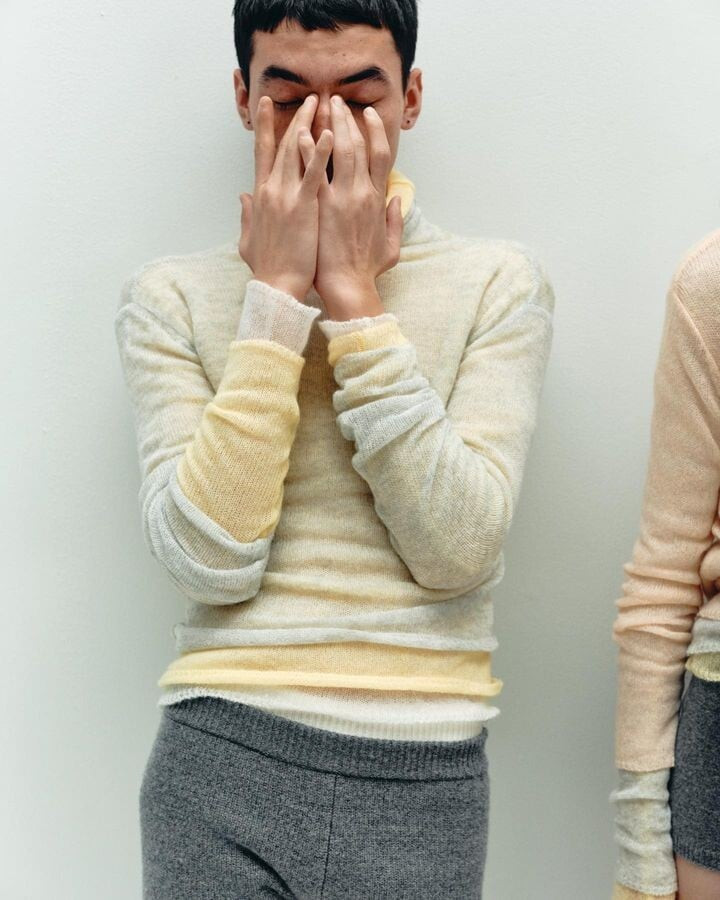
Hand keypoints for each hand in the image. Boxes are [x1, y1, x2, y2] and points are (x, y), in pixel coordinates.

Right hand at [238, 93, 333, 301]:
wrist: (276, 287)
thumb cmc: (267, 268)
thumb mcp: (248, 239)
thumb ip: (245, 215)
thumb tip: (242, 198)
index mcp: (261, 196)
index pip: (262, 153)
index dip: (264, 126)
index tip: (267, 105)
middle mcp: (272, 190)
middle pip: (284, 144)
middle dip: (298, 118)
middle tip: (311, 97)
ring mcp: (287, 196)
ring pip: (298, 151)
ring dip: (310, 124)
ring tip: (323, 103)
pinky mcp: (304, 207)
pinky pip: (315, 173)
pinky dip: (321, 152)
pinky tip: (330, 133)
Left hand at [299, 95, 403, 316]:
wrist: (349, 288)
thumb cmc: (366, 271)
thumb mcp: (391, 247)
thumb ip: (394, 220)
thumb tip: (396, 200)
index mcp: (378, 200)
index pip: (379, 155)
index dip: (373, 131)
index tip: (365, 115)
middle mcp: (362, 194)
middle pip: (357, 146)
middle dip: (347, 119)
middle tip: (336, 100)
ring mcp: (342, 199)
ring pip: (338, 151)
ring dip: (330, 124)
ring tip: (320, 105)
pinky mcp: (323, 208)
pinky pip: (315, 172)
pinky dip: (310, 150)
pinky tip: (302, 133)